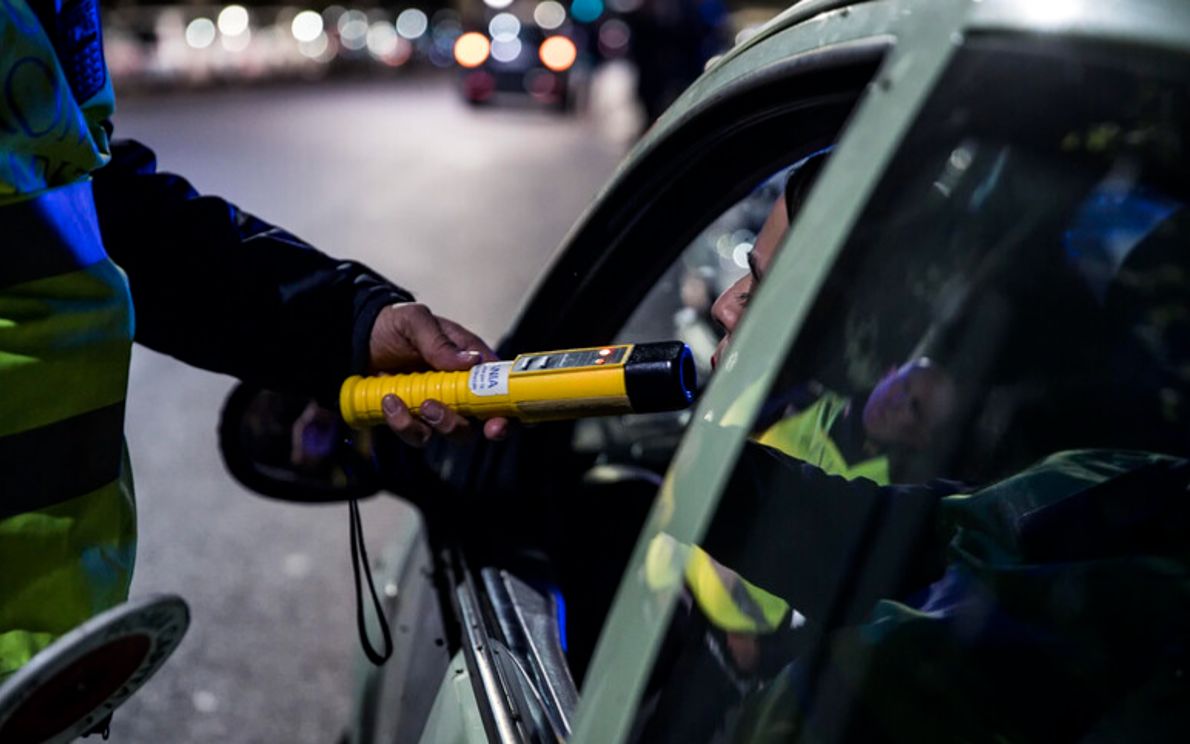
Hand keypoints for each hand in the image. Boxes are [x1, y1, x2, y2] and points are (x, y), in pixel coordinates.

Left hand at [368, 302, 509, 446]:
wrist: (353, 338)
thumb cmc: (392, 324)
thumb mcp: (415, 321)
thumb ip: (440, 342)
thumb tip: (472, 361)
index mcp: (472, 364)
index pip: (503, 390)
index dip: (511, 412)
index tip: (499, 422)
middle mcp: (461, 390)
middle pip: (481, 422)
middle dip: (467, 426)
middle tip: (441, 412)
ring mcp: (438, 407)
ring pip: (452, 433)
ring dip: (435, 424)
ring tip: (412, 402)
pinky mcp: (414, 420)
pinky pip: (417, 435)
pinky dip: (403, 423)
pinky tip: (389, 401)